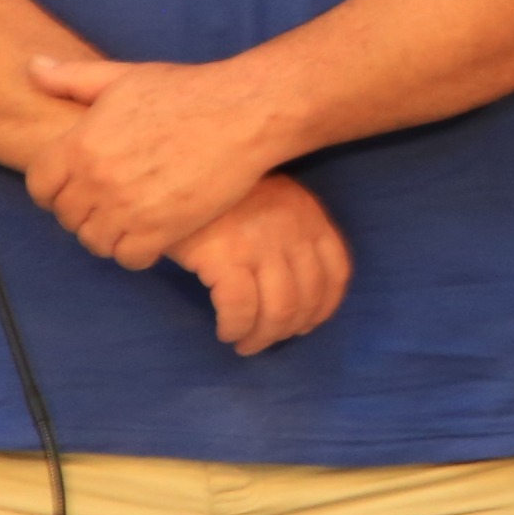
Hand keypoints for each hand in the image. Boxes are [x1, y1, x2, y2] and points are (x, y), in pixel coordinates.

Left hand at [23, 54, 291, 267]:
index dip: (55, 188)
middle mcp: (96, 180)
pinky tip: (150, 234)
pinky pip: (128, 257)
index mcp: (80, 144)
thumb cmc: (187, 91)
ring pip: (94, 241)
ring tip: (128, 220)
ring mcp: (128, 208)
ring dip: (107, 234)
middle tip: (109, 202)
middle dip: (83, 211)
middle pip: (67, 217)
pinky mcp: (162, 230)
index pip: (40, 186)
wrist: (245, 113)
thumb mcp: (124, 77)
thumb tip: (31, 67)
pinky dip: (135, 251)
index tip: (77, 186)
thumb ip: (72, 78)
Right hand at [167, 175, 352, 356]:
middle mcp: (293, 230)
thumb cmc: (220, 191)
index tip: (306, 326)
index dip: (324, 307)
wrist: (176, 171)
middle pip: (307, 297)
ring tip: (245, 343)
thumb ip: (291, 231)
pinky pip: (240, 309)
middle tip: (265, 341)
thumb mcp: (271, 199)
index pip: (337, 271)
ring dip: (263, 337)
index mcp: (309, 215)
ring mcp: (261, 244)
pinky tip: (226, 331)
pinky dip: (236, 328)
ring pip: (279, 310)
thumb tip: (300, 289)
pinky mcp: (224, 257)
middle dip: (288, 329)